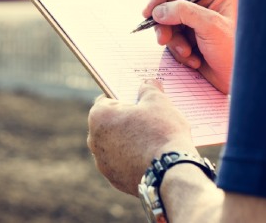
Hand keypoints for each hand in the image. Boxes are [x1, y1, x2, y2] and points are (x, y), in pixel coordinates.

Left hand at [87, 79, 194, 194]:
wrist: (171, 173)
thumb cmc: (162, 132)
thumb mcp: (158, 102)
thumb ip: (149, 89)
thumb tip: (148, 84)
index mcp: (99, 117)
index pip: (107, 100)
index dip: (124, 97)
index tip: (137, 99)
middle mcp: (94, 140)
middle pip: (109, 124)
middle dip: (125, 120)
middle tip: (147, 118)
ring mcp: (103, 163)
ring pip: (115, 145)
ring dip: (128, 141)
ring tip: (151, 139)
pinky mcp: (115, 180)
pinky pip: (122, 164)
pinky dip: (133, 160)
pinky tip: (150, 157)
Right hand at [144, 0, 235, 93]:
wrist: (241, 81)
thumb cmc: (235, 51)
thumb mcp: (210, 26)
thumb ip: (183, 12)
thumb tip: (158, 11)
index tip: (148, 12)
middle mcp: (205, 7)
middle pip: (171, 7)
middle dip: (166, 25)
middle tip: (163, 39)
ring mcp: (198, 26)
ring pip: (170, 27)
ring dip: (174, 42)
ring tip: (187, 54)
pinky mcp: (193, 42)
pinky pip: (174, 43)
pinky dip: (180, 53)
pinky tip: (195, 61)